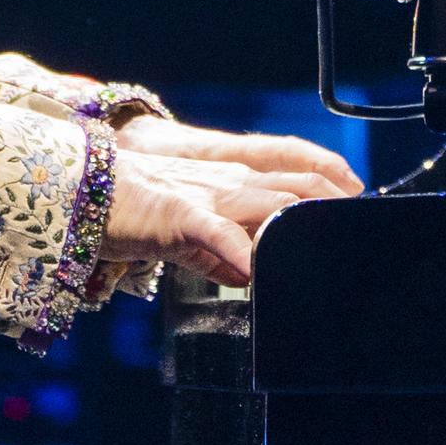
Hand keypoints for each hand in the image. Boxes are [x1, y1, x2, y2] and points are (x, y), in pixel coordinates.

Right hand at [101, 127, 360, 289]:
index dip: (334, 185)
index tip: (359, 205)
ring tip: (330, 241)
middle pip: (299, 186)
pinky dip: (237, 248)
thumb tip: (250, 271)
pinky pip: (215, 231)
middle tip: (360, 230)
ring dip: (306, 221)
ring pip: (271, 201)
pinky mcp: (179, 216)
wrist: (85, 192)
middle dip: (336, 205)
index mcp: (231, 179)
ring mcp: (207, 197)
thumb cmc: (132, 210)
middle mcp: (228, 181)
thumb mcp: (187, 231)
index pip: (296, 173)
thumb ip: (219, 249)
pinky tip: (252, 266)